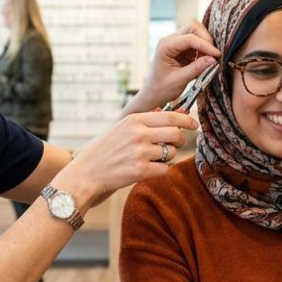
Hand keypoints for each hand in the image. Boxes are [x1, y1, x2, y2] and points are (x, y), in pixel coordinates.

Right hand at [52, 109, 198, 207]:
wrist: (87, 172)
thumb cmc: (106, 149)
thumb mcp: (123, 127)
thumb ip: (149, 119)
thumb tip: (176, 109)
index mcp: (135, 120)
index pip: (170, 116)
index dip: (186, 119)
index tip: (194, 124)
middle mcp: (139, 134)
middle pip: (175, 134)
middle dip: (178, 140)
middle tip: (172, 144)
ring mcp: (140, 152)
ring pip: (171, 153)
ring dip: (167, 157)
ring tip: (150, 158)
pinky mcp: (140, 171)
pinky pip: (165, 169)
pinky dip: (161, 170)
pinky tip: (148, 169)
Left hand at [132, 23, 219, 110]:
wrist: (153, 94)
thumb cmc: (161, 88)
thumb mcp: (179, 80)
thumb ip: (196, 68)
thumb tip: (213, 59)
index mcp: (165, 46)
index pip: (190, 38)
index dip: (206, 45)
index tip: (217, 55)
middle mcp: (170, 40)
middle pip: (193, 28)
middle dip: (206, 39)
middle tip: (214, 55)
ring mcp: (176, 43)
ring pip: (196, 33)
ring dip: (206, 44)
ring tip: (209, 60)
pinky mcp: (182, 48)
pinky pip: (196, 43)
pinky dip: (203, 49)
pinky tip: (204, 61)